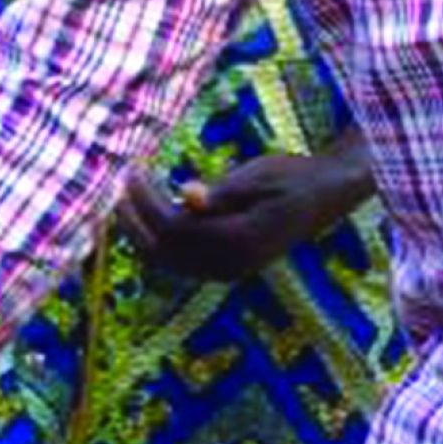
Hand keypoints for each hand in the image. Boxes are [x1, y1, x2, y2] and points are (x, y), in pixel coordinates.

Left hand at [111, 150, 372, 282]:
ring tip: (124, 203)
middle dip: (133, 223)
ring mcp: (229, 271)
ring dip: (141, 235)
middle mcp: (232, 265)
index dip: (146, 203)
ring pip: (169, 264)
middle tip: (118, 189)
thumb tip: (186, 196)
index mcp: (239, 241)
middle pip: (164, 254)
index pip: (174, 229)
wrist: (325, 196)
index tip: (132, 172)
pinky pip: (181, 264)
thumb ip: (220, 192)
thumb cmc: (291, 177)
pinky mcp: (227, 267)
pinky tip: (148, 218)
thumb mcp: (257, 176)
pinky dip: (158, 244)